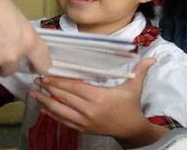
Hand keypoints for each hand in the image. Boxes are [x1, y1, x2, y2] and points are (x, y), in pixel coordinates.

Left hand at [29, 58, 166, 146]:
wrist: (131, 129)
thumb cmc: (130, 106)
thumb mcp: (135, 87)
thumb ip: (140, 71)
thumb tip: (153, 57)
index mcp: (99, 97)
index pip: (74, 87)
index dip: (59, 81)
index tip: (47, 74)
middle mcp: (89, 110)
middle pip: (64, 97)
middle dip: (48, 88)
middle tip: (37, 79)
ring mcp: (84, 121)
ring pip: (60, 110)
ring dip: (45, 102)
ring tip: (34, 93)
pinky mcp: (82, 128)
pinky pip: (64, 121)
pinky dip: (52, 114)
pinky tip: (44, 108)